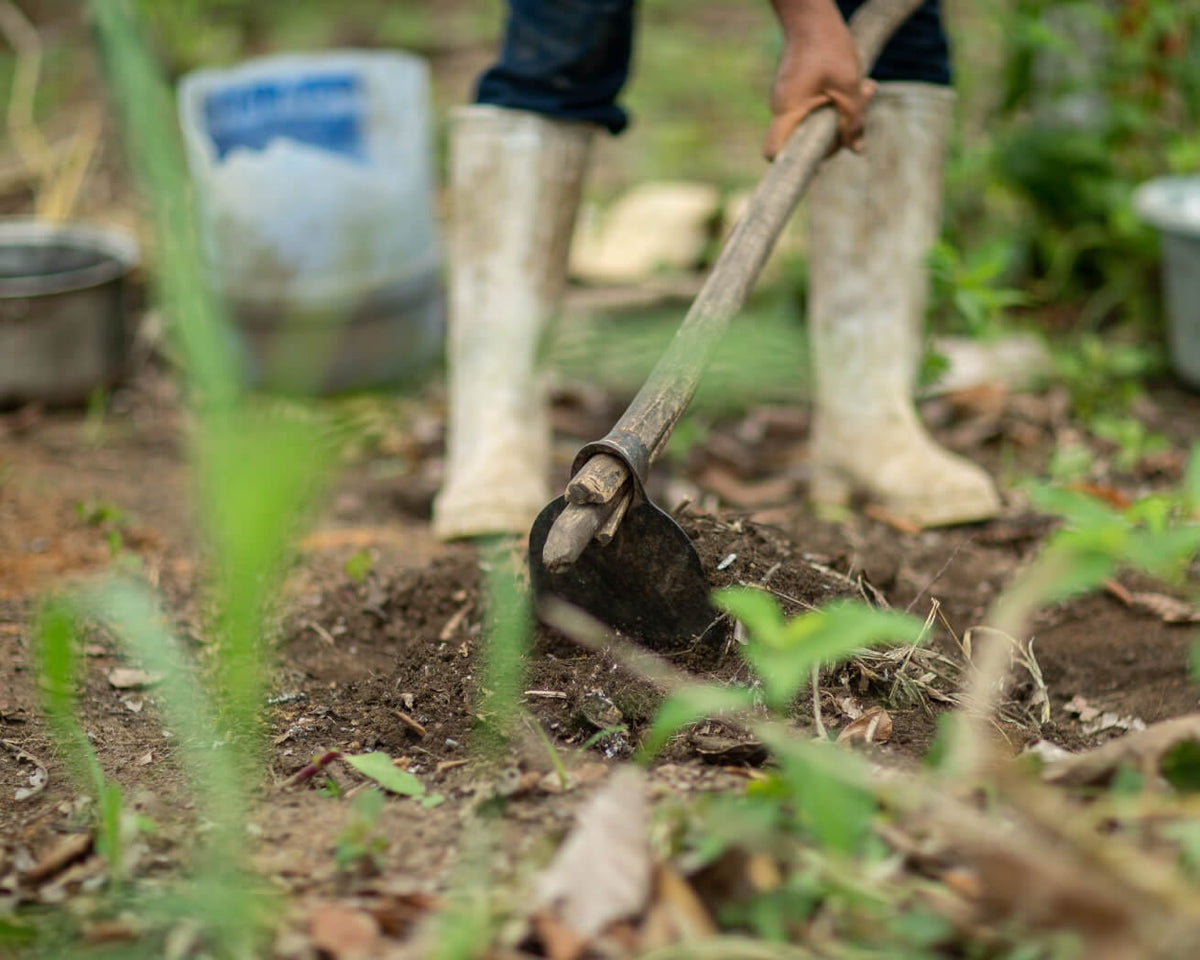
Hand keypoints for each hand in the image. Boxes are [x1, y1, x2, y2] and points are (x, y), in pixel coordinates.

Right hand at [764, 0, 874, 158]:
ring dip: (844, 112)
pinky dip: (837, 102)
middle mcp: (782, 108)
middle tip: (864, 104)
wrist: (811, 16)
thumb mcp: (849, 87)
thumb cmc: (828, 47)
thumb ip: (853, 121)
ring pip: (815, 123)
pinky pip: (816, 108)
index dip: (792, 163)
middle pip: (804, 141)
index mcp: (788, 110)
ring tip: (868, 87)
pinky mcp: (797, 92)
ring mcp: (789, 99)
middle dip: (838, 132)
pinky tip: (857, 85)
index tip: (821, 157)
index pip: (774, 151)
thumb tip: (857, 150)